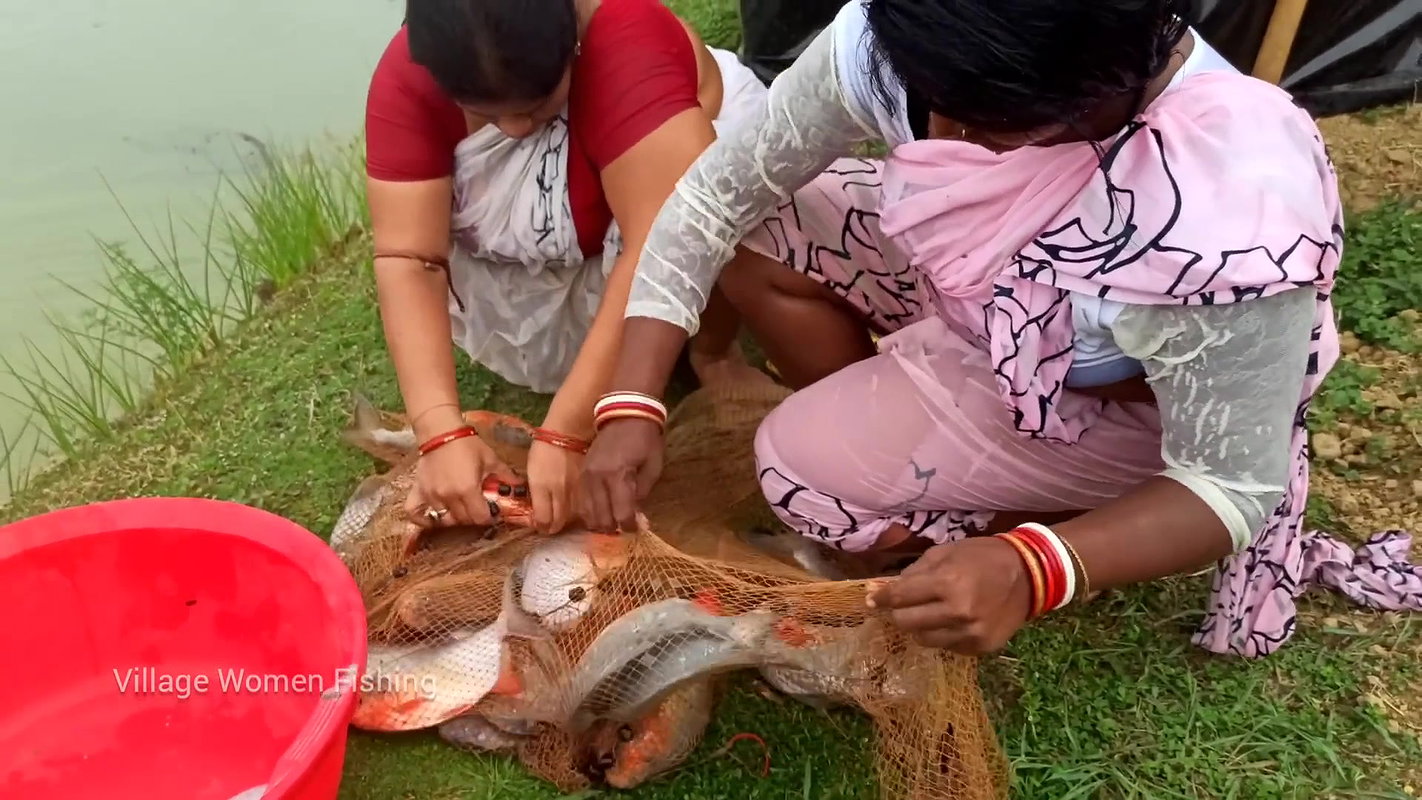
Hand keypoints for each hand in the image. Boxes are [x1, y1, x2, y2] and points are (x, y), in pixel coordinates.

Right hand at [405, 434, 517, 529]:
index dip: (489, 517)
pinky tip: (435, 514)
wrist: (441, 431)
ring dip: (454, 517)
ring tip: (461, 507)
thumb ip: (506, 476)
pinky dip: (425, 519)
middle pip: (463, 520)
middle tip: (477, 507)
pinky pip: (415, 515)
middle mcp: (448, 497)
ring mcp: (431, 496)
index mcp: (467, 490)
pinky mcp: (418, 492)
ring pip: (444, 520)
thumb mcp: (490, 459)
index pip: (480, 518)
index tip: (491, 510)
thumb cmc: (467, 444)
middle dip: (473, 516)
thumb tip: (521, 487)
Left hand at [527, 440, 582, 533]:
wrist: (568, 432)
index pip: (543, 519)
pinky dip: (579, 512)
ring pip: (572, 517)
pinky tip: (576, 510)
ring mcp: (576, 490)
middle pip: (558, 522)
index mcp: (541, 487)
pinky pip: (584, 507)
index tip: (540, 526)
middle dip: (553, 528)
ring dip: (566, 521)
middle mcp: (559, 491)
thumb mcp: (532, 471)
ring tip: (563, 520)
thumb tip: (537, 510)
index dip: (541, 527)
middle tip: (550, 527)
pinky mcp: (588, 487)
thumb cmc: (544, 448)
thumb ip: (535, 493)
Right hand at [579, 418, 664, 531]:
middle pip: (601, 517)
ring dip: (599, 522)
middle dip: (613, 527)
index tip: (636, 528)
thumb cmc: (645, 439)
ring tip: (611, 524)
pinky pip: (581, 499)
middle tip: (623, 528)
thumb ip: (643, 493)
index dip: (629, 526)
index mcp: (618, 475)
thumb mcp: (653, 466)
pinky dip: (589, 510)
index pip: (622, 513)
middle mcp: (597, 477)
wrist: (625, 411)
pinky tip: (600, 513)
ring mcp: (586, 475)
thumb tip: (636, 516)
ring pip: (587, 511)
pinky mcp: (581, 472)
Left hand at [867, 537, 1034, 655]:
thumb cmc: (982, 557)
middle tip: (901, 605)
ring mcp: (970, 633)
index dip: (881, 598)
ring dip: (919, 626)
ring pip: (923, 640)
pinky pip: (946, 646)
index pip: (900, 597)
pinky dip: (943, 634)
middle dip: (897, 613)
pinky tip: (953, 620)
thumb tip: (884, 589)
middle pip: (906, 623)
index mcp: (948, 582)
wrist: (1030, 575)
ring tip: (929, 612)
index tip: (872, 599)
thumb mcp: (946, 552)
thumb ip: (914, 572)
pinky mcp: (980, 648)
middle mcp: (958, 612)